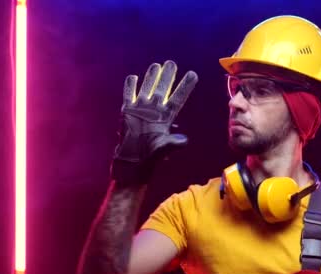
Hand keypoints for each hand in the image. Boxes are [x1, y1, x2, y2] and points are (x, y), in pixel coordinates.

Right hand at [111, 60, 197, 183]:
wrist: (131, 163)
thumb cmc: (148, 158)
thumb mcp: (162, 150)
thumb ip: (172, 143)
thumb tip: (185, 141)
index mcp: (166, 118)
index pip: (178, 98)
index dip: (185, 86)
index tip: (193, 74)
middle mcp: (154, 111)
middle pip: (163, 90)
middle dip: (167, 76)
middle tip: (172, 63)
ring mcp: (140, 110)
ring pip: (147, 89)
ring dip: (151, 77)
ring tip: (157, 65)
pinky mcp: (127, 112)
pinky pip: (129, 95)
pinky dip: (130, 86)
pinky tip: (133, 77)